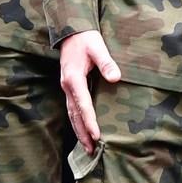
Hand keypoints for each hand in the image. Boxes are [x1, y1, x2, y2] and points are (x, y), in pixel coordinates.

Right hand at [59, 31, 119, 152]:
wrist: (71, 31)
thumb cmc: (86, 39)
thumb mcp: (98, 47)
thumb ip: (106, 63)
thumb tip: (115, 78)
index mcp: (73, 79)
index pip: (83, 105)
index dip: (90, 121)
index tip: (97, 136)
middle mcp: (67, 86)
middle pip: (74, 115)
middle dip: (83, 133)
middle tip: (91, 151)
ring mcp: (66, 88)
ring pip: (71, 114)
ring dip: (79, 131)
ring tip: (87, 148)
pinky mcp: (69, 88)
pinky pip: (72, 109)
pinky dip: (77, 122)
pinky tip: (83, 131)